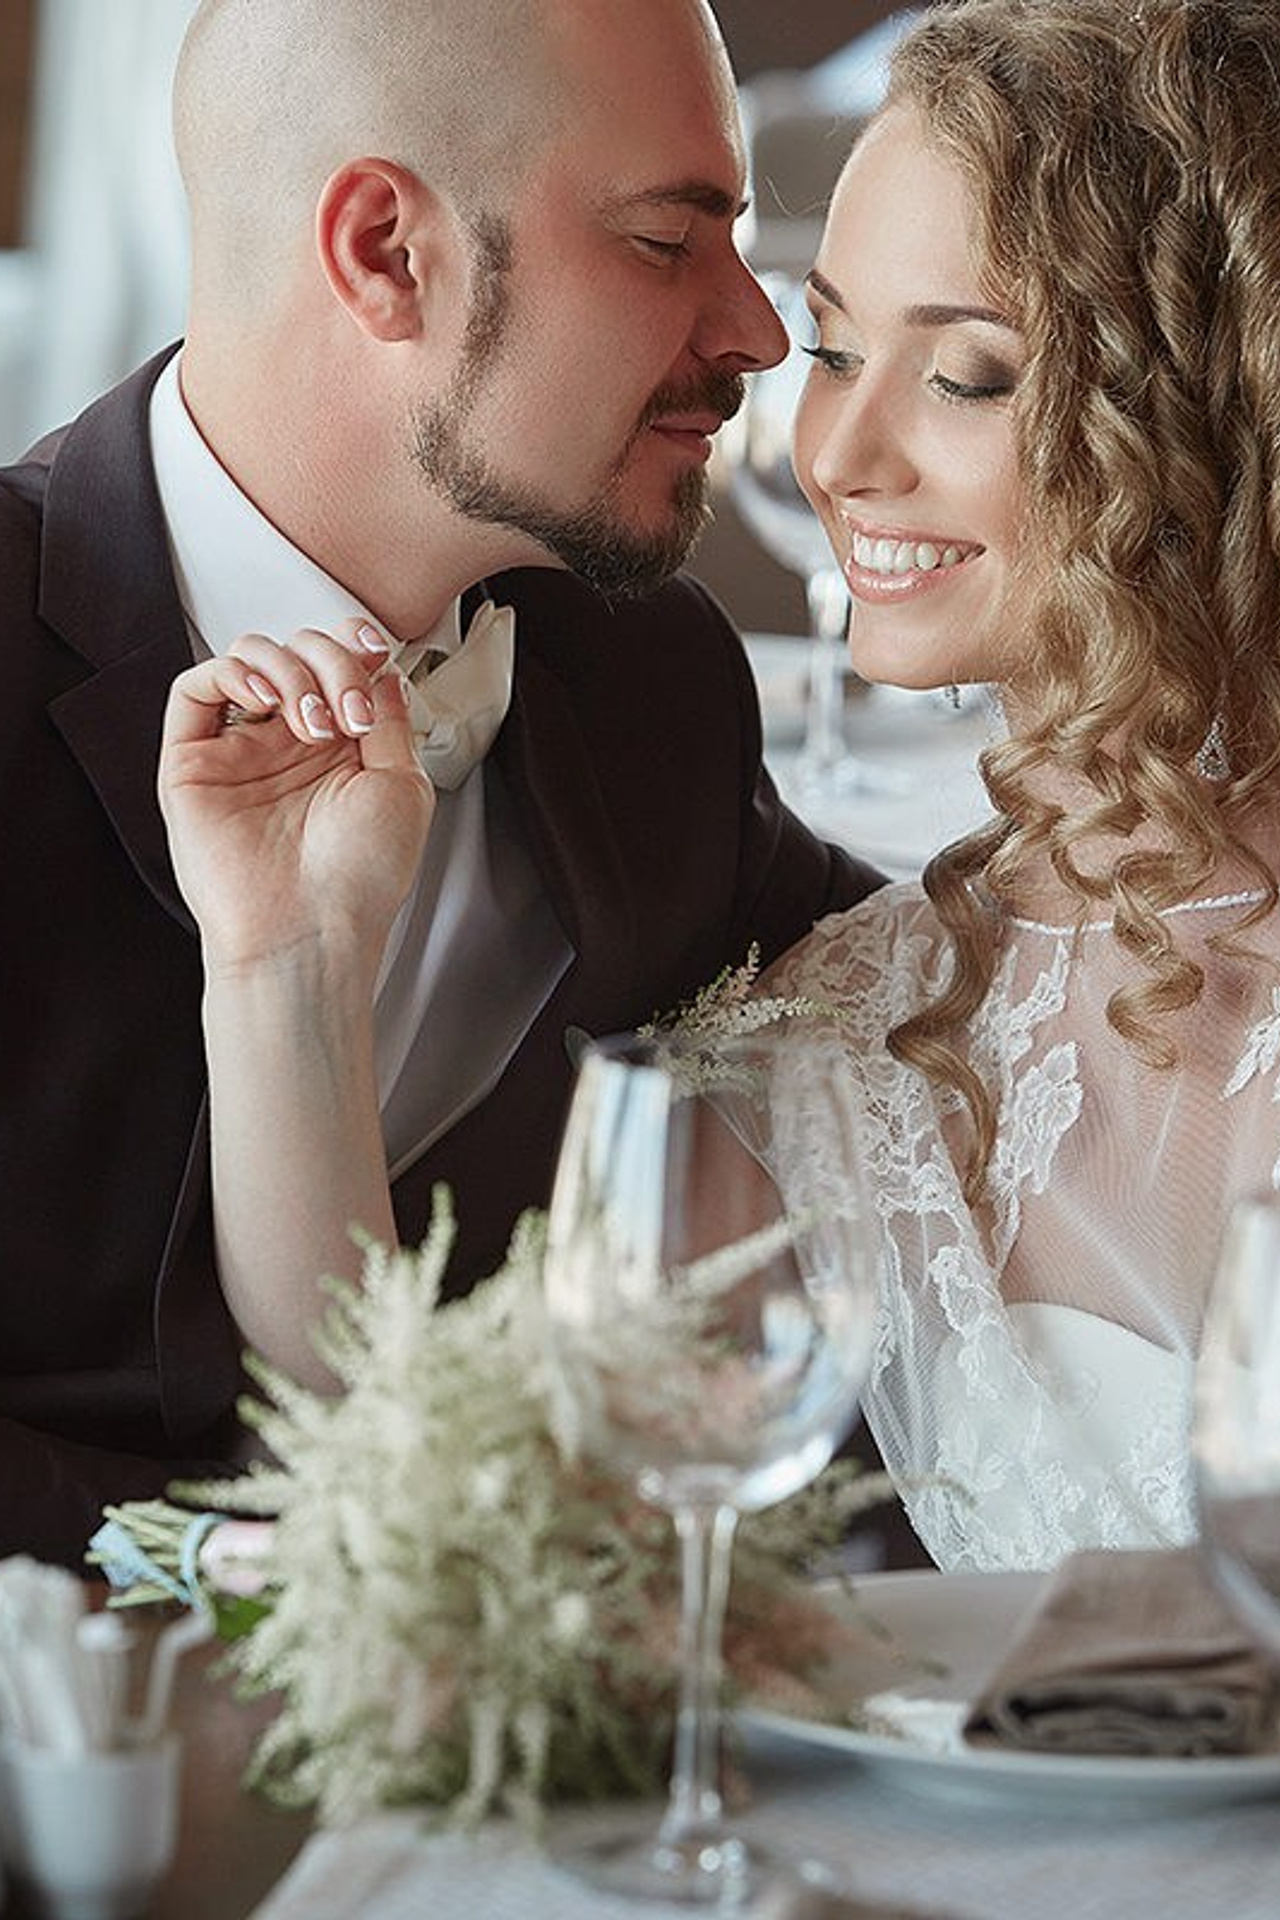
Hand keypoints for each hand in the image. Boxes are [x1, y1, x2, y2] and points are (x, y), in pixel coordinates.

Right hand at [158, 620, 434, 980]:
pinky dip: (231, 673)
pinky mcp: (193, 765)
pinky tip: (265, 702)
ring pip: (249, 659)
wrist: (312, 932)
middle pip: (298, 652)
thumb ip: (391, 719)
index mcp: (340, 749)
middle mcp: (288, 746)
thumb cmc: (359, 880)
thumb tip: (382, 670)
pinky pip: (194, 689)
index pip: (337, 665)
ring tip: (312, 723)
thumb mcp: (403, 786)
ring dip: (289, 670)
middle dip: (330, 662)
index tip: (376, 649)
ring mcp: (241, 752)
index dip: (352, 643)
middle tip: (348, 711)